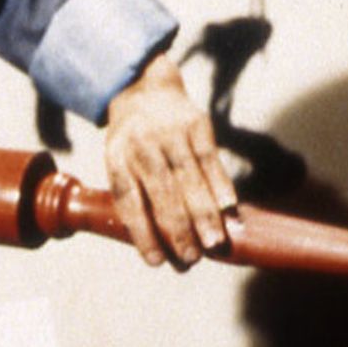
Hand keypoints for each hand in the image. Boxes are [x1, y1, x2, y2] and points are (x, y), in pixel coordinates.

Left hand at [102, 54, 238, 267]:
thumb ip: (132, 194)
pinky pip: (210, 160)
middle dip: (178, 230)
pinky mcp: (197, 125)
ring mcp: (170, 134)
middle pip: (162, 194)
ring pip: (190, 180)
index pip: (129, 202)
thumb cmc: (131, 137)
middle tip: (191, 259)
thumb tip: (151, 241)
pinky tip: (230, 209)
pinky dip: (221, 185)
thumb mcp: (117, 159)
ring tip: (214, 242)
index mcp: (117, 158)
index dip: (142, 233)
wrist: (144, 85)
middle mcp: (142, 146)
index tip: (156, 261)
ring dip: (204, 215)